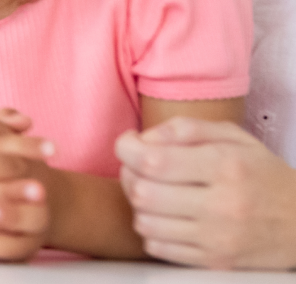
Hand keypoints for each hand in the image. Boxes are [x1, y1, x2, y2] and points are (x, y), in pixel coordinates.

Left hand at [116, 118, 295, 269]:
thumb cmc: (266, 176)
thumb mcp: (235, 138)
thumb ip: (186, 128)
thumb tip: (145, 138)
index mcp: (225, 166)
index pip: (152, 160)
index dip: (126, 148)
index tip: (129, 144)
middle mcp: (222, 204)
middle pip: (142, 192)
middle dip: (130, 174)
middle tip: (139, 167)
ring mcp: (218, 238)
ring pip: (145, 222)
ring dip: (140, 204)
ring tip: (155, 192)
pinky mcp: (215, 262)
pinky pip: (158, 247)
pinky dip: (153, 229)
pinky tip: (167, 216)